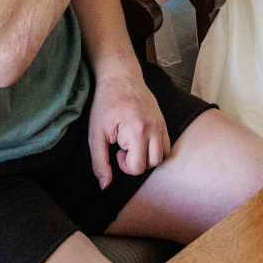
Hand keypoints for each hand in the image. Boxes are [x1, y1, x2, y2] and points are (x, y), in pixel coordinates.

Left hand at [87, 72, 170, 187]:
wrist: (120, 77)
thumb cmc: (106, 104)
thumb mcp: (95, 134)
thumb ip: (99, 162)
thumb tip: (104, 186)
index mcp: (137, 131)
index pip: (137, 168)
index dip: (124, 165)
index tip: (116, 149)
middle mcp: (153, 128)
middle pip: (152, 164)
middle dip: (136, 161)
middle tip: (123, 146)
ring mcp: (161, 124)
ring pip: (162, 156)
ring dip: (147, 156)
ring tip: (133, 144)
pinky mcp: (163, 121)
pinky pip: (166, 145)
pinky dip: (156, 149)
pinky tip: (142, 140)